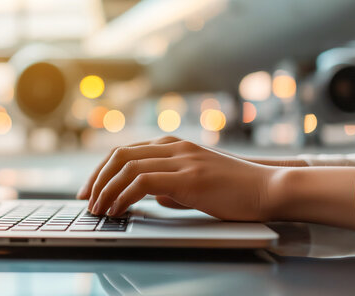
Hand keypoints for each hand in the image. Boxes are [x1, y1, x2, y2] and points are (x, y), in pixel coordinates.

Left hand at [78, 136, 275, 220]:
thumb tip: (153, 196)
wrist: (268, 188)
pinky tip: (118, 210)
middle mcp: (173, 146)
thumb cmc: (234, 189)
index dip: (102, 170)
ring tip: (99, 209)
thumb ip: (172, 185)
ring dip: (107, 189)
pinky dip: (124, 196)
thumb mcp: (196, 183)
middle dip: (97, 178)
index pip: (125, 151)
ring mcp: (181, 159)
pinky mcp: (189, 177)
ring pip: (127, 166)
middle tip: (86, 200)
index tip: (90, 190)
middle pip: (119, 154)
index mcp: (172, 144)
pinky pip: (144, 182)